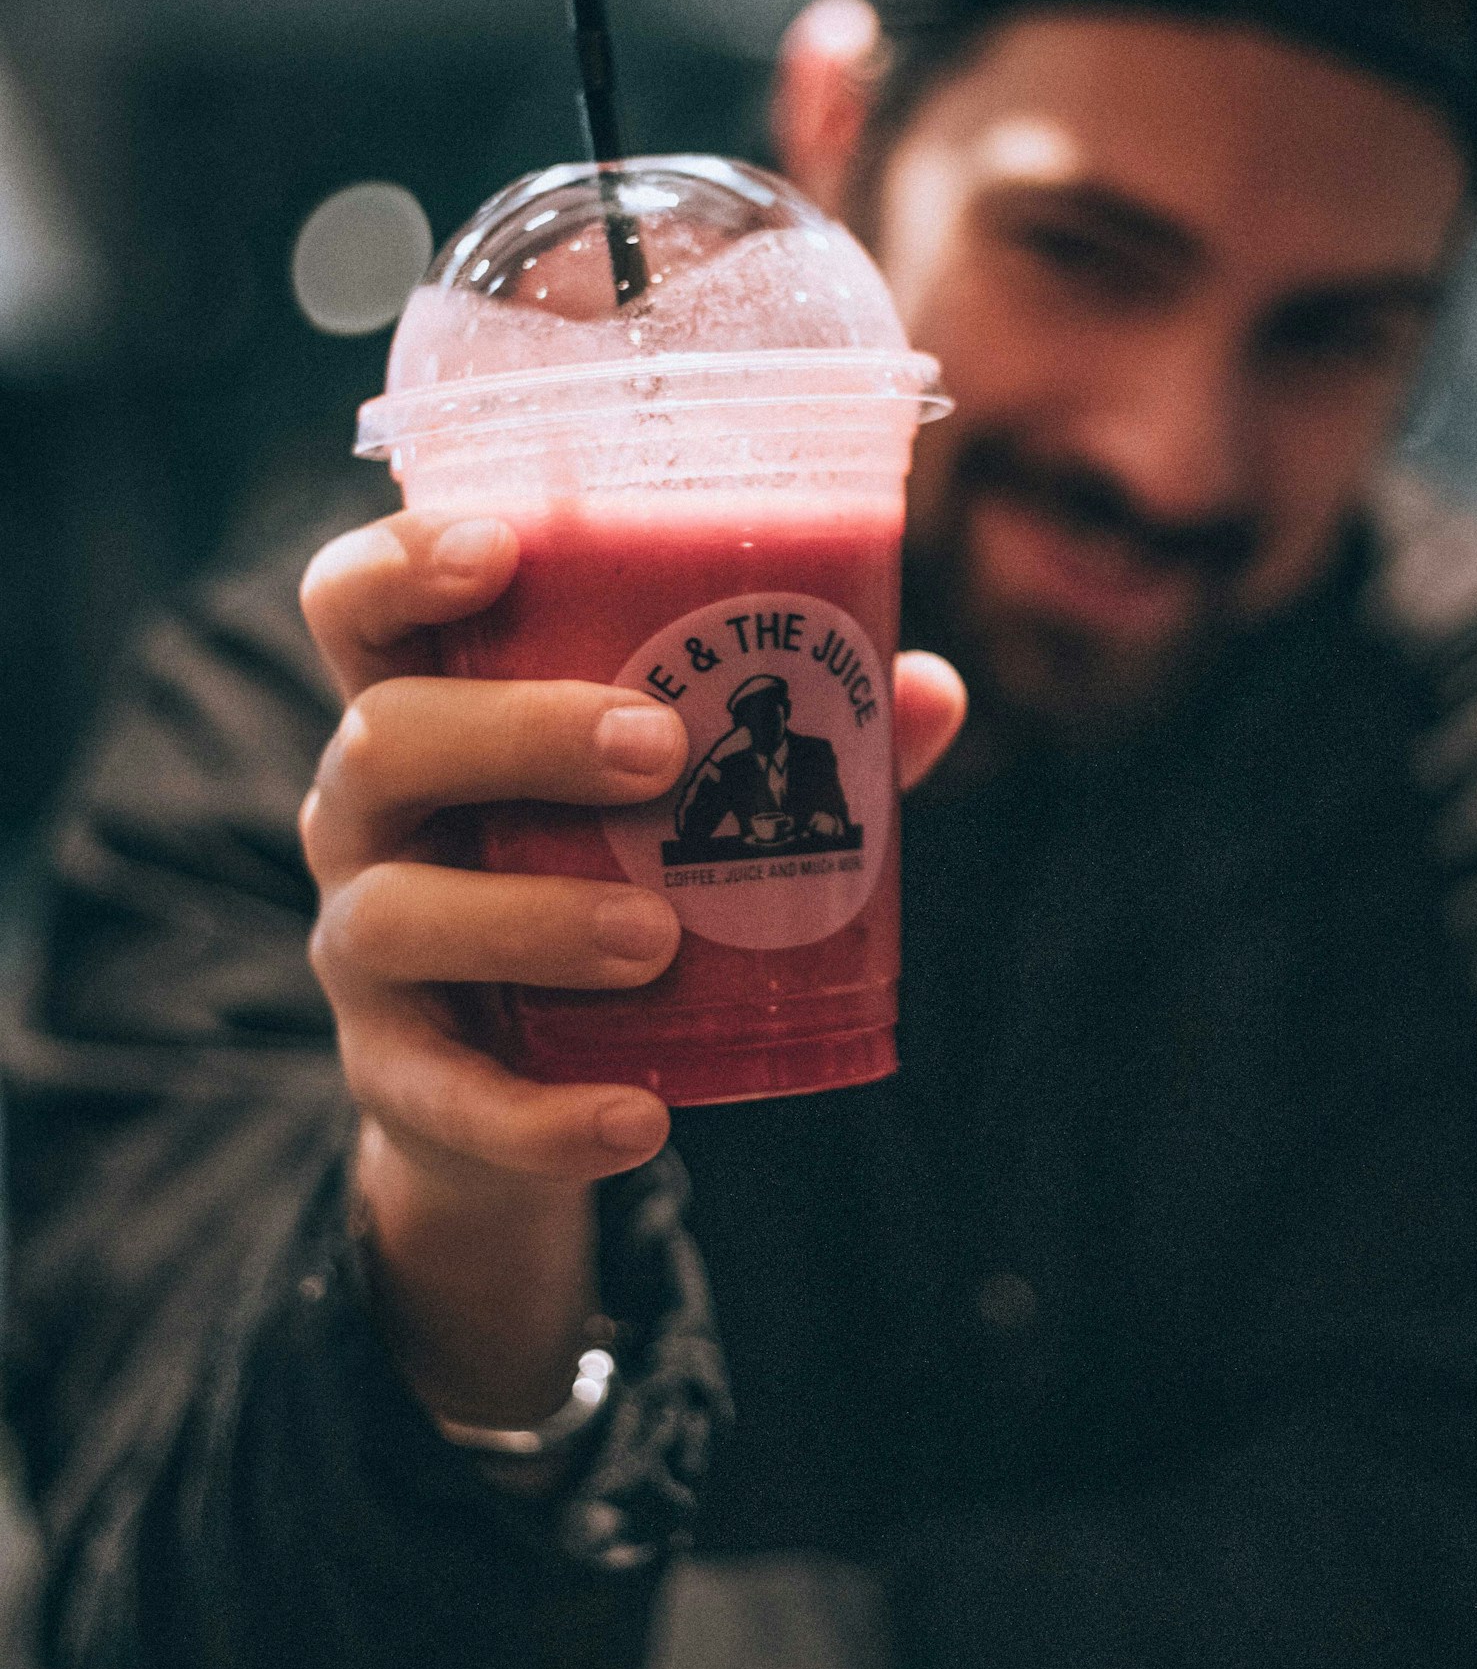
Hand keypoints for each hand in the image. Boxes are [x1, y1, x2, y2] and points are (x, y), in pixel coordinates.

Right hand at [299, 511, 963, 1428]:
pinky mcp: (392, 1073)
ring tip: (658, 936)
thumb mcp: (676, 797)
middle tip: (659, 750)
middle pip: (381, 739)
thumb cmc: (603, 871)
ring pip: (394, 915)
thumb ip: (788, 739)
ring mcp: (361, 943)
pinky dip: (542, 1117)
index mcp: (424, 708)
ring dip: (533, 920)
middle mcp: (362, 813)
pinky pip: (443, 1096)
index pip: (355, 605)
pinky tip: (641, 1119)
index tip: (501, 549)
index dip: (403, 562)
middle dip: (517, 734)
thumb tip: (928, 689)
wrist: (522, 1077)